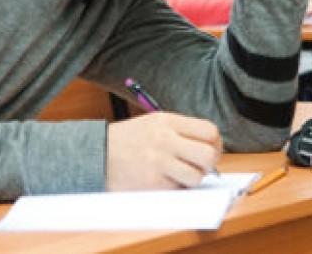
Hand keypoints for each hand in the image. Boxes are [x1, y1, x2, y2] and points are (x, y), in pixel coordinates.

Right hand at [106, 112, 221, 190]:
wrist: (95, 154)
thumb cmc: (127, 141)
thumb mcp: (153, 124)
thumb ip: (181, 132)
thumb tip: (211, 148)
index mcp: (168, 121)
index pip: (210, 131)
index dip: (215, 144)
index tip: (210, 150)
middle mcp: (165, 139)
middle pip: (209, 155)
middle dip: (208, 164)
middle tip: (199, 166)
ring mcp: (159, 162)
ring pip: (197, 176)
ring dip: (191, 179)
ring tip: (178, 175)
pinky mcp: (152, 183)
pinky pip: (179, 189)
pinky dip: (175, 188)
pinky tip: (163, 181)